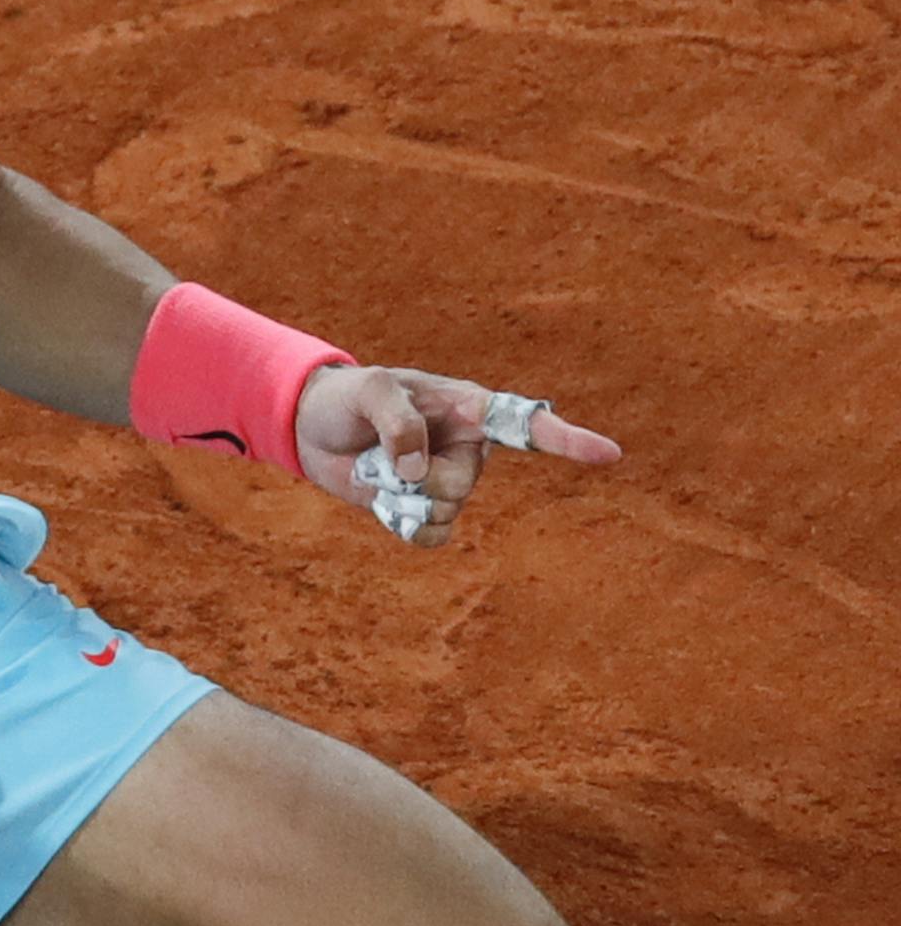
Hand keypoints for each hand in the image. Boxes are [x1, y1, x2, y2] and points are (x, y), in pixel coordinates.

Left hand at [295, 364, 620, 547]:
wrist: (315, 426)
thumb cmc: (350, 396)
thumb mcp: (369, 389)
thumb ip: (398, 420)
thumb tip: (417, 469)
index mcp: (468, 408)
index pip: (526, 425)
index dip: (568, 440)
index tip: (610, 455)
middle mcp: (468, 448)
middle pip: (461, 485)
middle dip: (415, 477)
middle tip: (383, 453)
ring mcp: (447, 480)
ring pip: (443, 512)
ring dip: (400, 497)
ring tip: (377, 468)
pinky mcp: (422, 508)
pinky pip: (429, 535)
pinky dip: (402, 524)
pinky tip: (383, 501)